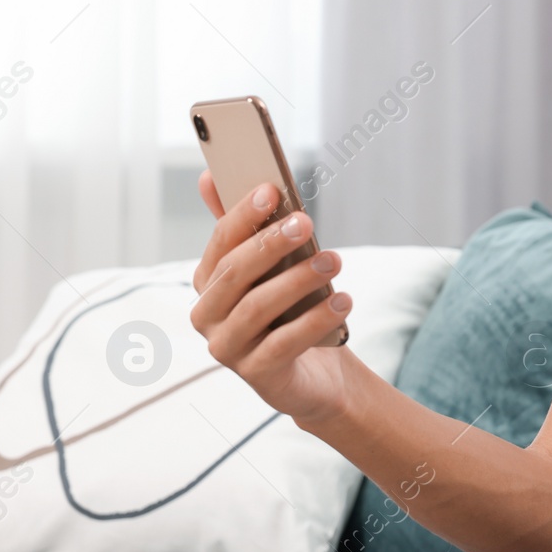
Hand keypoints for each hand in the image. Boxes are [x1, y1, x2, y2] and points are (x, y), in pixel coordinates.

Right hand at [189, 169, 356, 424]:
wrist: (313, 375)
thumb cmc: (290, 311)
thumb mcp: (273, 268)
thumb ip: (247, 228)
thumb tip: (210, 176)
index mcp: (208, 283)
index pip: (220, 243)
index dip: (242, 215)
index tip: (271, 190)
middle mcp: (207, 315)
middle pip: (235, 273)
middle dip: (269, 244)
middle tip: (304, 222)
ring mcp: (227, 347)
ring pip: (257, 307)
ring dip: (298, 280)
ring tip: (335, 260)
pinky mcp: (256, 375)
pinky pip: (284, 344)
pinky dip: (315, 321)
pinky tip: (343, 301)